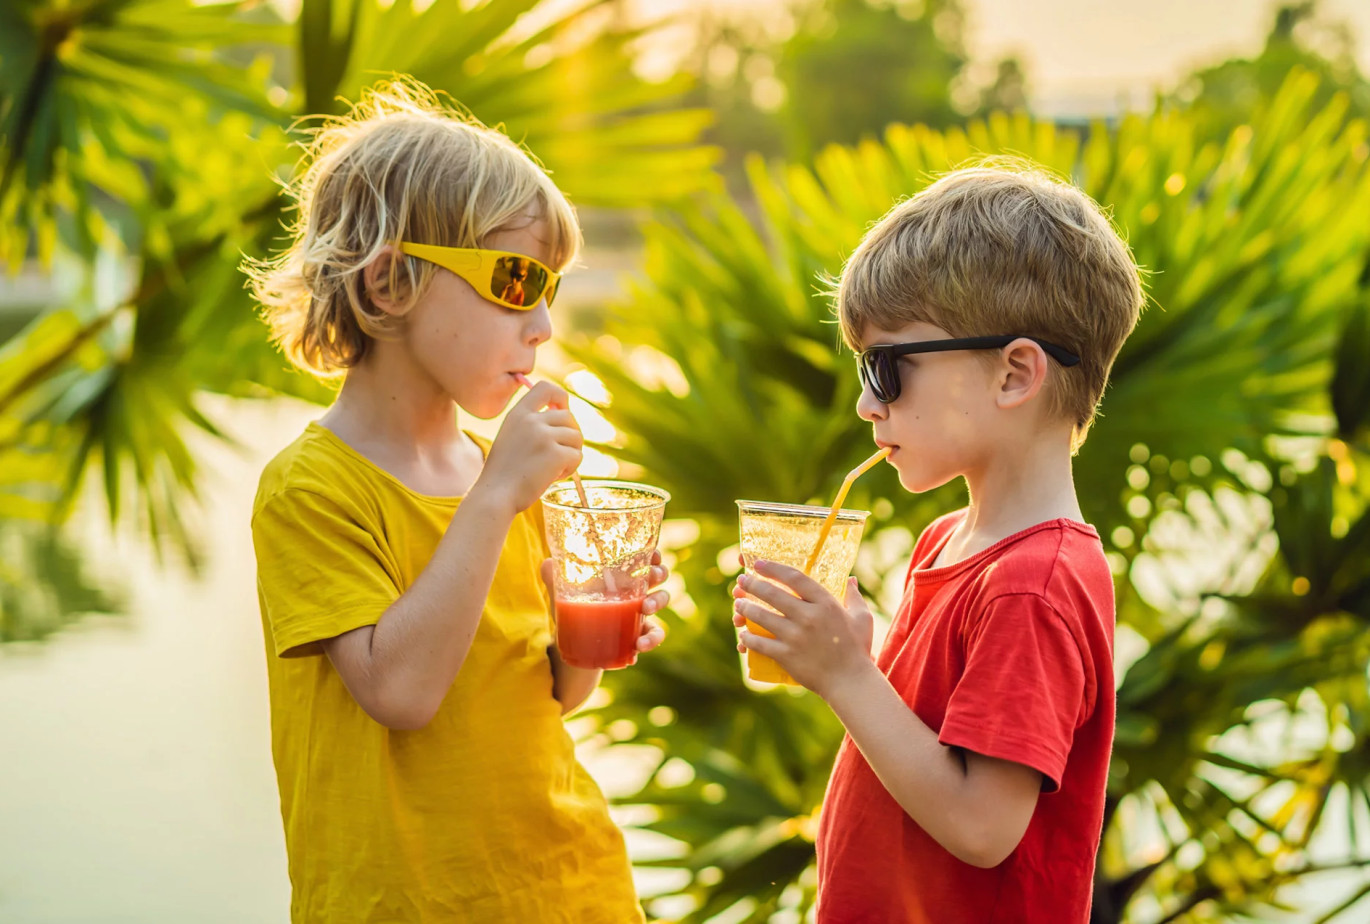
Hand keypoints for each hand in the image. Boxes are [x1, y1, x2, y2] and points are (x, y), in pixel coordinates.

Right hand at [479, 381, 582, 513]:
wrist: (495, 496)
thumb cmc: (504, 472)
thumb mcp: (511, 436)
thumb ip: (532, 424)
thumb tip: (566, 414)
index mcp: (518, 413)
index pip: (546, 388)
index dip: (560, 398)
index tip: (560, 412)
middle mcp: (531, 420)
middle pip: (569, 417)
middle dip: (570, 435)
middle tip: (559, 454)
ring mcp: (544, 436)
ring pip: (576, 437)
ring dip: (571, 453)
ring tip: (554, 468)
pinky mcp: (556, 454)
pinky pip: (577, 456)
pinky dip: (570, 468)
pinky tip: (553, 477)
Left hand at [541, 549, 670, 665]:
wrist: (574, 643)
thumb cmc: (574, 608)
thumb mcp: (562, 591)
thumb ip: (553, 575)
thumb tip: (547, 563)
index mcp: (620, 573)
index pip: (643, 556)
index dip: (653, 553)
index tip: (651, 554)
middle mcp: (635, 589)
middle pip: (659, 574)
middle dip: (659, 573)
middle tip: (651, 577)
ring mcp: (640, 612)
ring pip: (661, 600)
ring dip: (658, 601)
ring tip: (646, 608)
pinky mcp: (639, 633)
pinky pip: (655, 634)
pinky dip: (652, 639)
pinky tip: (640, 645)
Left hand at [732, 559, 874, 695]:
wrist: (850, 681)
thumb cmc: (857, 649)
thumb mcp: (862, 618)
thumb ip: (854, 596)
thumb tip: (850, 579)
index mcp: (825, 603)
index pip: (794, 577)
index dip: (773, 568)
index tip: (758, 563)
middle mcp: (809, 616)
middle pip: (772, 594)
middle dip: (752, 585)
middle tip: (741, 581)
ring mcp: (796, 636)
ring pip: (762, 616)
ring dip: (745, 608)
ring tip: (738, 604)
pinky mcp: (787, 655)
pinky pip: (760, 643)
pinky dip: (748, 638)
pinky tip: (743, 635)